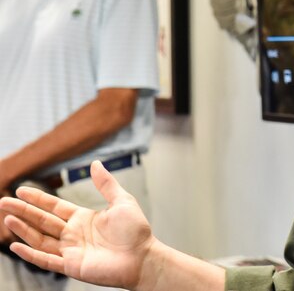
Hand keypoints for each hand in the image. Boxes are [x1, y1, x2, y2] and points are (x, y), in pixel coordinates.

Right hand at [0, 161, 154, 288]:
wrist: (143, 257)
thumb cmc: (136, 231)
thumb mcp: (122, 201)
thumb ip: (106, 184)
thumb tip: (95, 163)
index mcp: (83, 218)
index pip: (54, 207)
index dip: (38, 199)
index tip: (21, 190)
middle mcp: (73, 234)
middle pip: (42, 221)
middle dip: (23, 211)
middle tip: (3, 202)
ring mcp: (71, 250)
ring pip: (40, 239)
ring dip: (23, 229)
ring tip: (7, 218)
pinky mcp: (71, 265)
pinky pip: (46, 260)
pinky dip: (30, 254)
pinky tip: (16, 246)